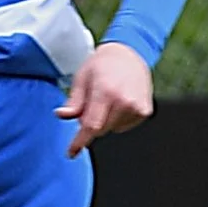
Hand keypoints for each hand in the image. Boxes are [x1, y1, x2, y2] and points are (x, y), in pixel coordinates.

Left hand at [57, 42, 153, 157]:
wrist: (130, 54)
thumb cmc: (102, 65)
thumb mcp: (81, 79)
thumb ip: (73, 102)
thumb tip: (62, 115)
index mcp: (106, 92)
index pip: (91, 125)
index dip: (80, 141)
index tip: (71, 153)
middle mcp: (124, 101)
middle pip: (100, 129)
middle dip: (90, 123)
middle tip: (92, 103)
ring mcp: (137, 107)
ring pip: (112, 129)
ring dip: (105, 120)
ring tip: (108, 98)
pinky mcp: (145, 111)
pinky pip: (123, 125)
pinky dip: (117, 119)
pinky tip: (119, 102)